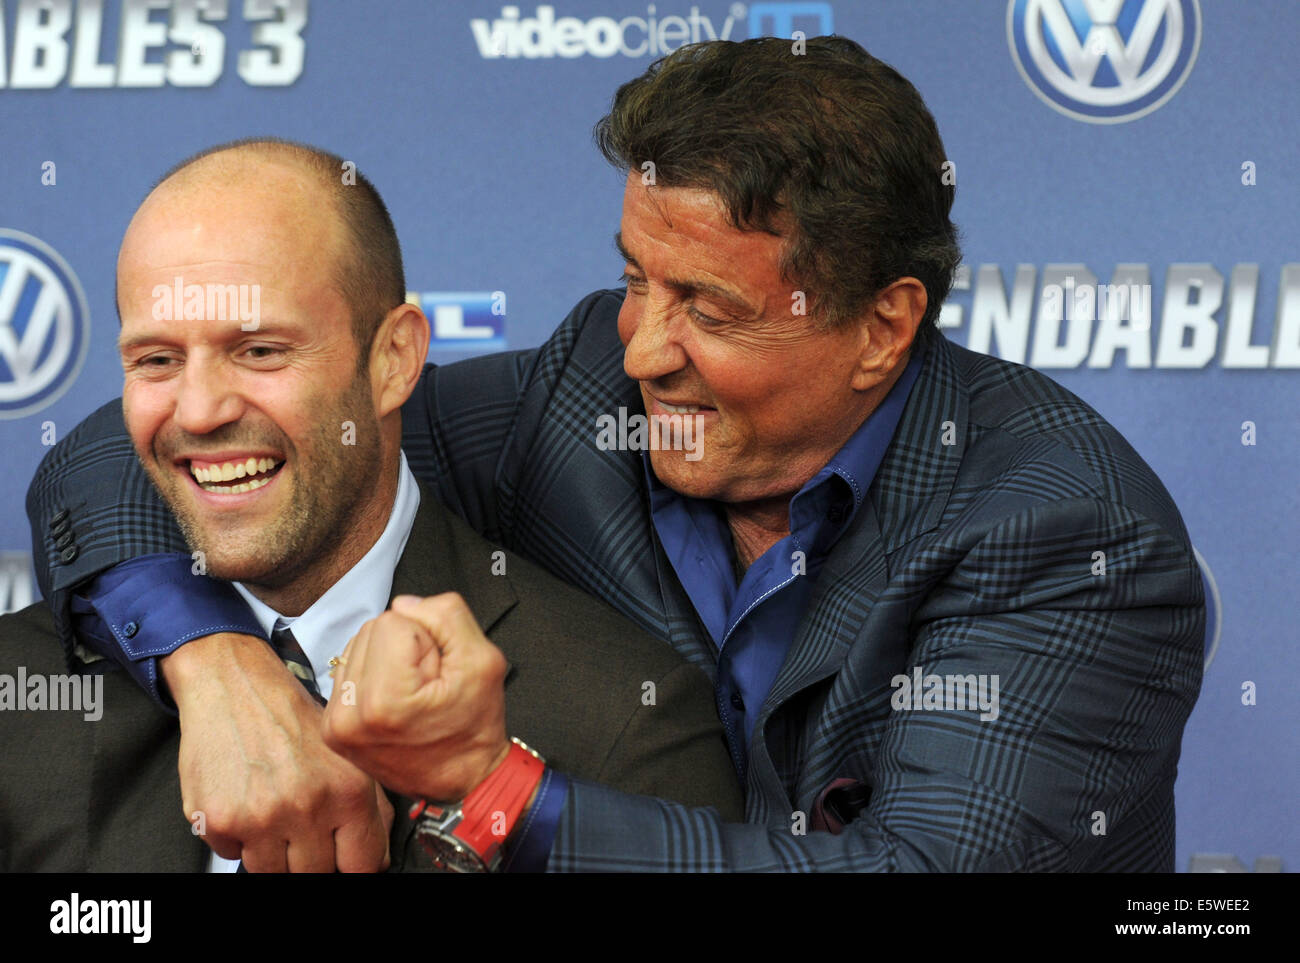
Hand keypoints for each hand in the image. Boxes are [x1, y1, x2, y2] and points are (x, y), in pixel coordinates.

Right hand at [162, 632, 394, 871]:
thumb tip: (379, 858)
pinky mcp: (219, 821)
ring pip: (271, 872)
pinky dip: (238, 837)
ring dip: (273, 851)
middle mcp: (307, 806)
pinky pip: (230, 856)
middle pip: (314, 874)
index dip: (352, 865)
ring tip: (273, 809)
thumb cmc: (289, 717)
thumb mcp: (347, 753)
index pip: (362, 866)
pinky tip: (245, 801)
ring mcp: (261, 817)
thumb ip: (371, 807)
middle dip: (310, 856)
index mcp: (348, 791)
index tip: (344, 860)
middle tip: (302, 826)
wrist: (234, 686)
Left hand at [322, 593, 509, 801]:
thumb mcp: (484, 660)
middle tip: (428, 685)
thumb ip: (446, 615)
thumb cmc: (474, 728)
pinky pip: (350, 670)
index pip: (393, 620)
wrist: (465, 780)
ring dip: (388, 660)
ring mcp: (336, 724)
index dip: (427, 639)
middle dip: (405, 648)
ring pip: (358, 645)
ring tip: (412, 695)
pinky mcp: (332, 727)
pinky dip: (375, 677)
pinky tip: (395, 701)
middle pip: (371, 630)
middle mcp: (349, 715)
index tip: (438, 675)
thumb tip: (404, 604)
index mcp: (384, 701)